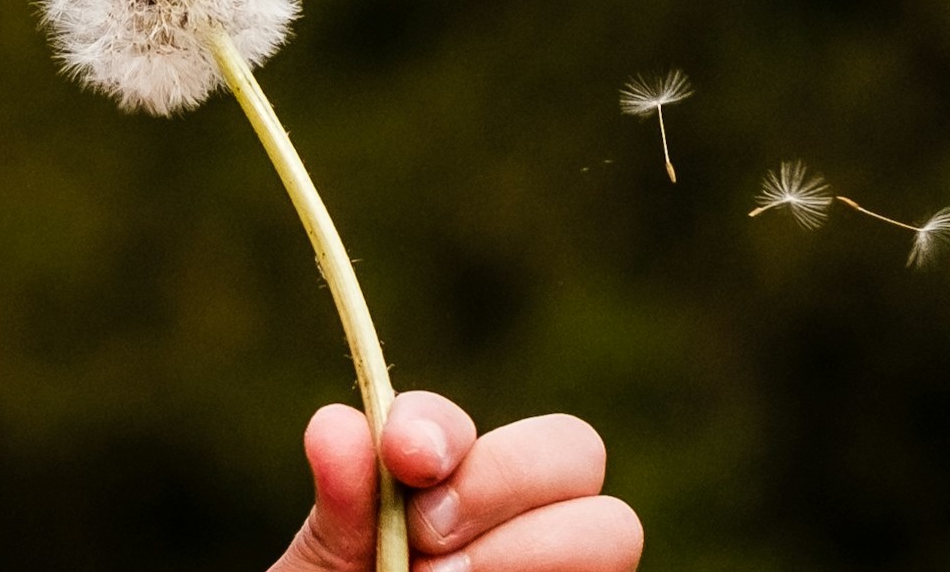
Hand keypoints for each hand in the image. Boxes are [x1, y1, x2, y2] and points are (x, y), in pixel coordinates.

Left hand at [269, 390, 642, 571]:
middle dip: (502, 478)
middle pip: (576, 450)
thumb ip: (340, 508)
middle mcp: (530, 525)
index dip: (452, 424)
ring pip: (613, 530)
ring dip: (529, 547)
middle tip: (425, 542)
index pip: (458, 400)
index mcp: (464, 486)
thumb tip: (336, 425)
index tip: (405, 457)